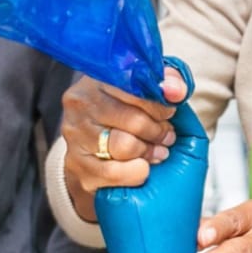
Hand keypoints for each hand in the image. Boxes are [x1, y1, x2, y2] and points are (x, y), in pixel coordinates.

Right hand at [60, 68, 188, 219]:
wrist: (90, 142)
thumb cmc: (120, 111)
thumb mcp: (141, 88)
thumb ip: (167, 81)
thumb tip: (176, 91)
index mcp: (96, 79)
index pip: (135, 90)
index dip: (159, 105)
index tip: (169, 114)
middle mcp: (80, 105)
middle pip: (133, 120)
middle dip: (157, 131)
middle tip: (168, 137)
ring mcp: (75, 135)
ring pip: (124, 146)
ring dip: (149, 152)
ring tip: (158, 152)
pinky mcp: (76, 164)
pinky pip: (113, 173)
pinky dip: (135, 173)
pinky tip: (143, 168)